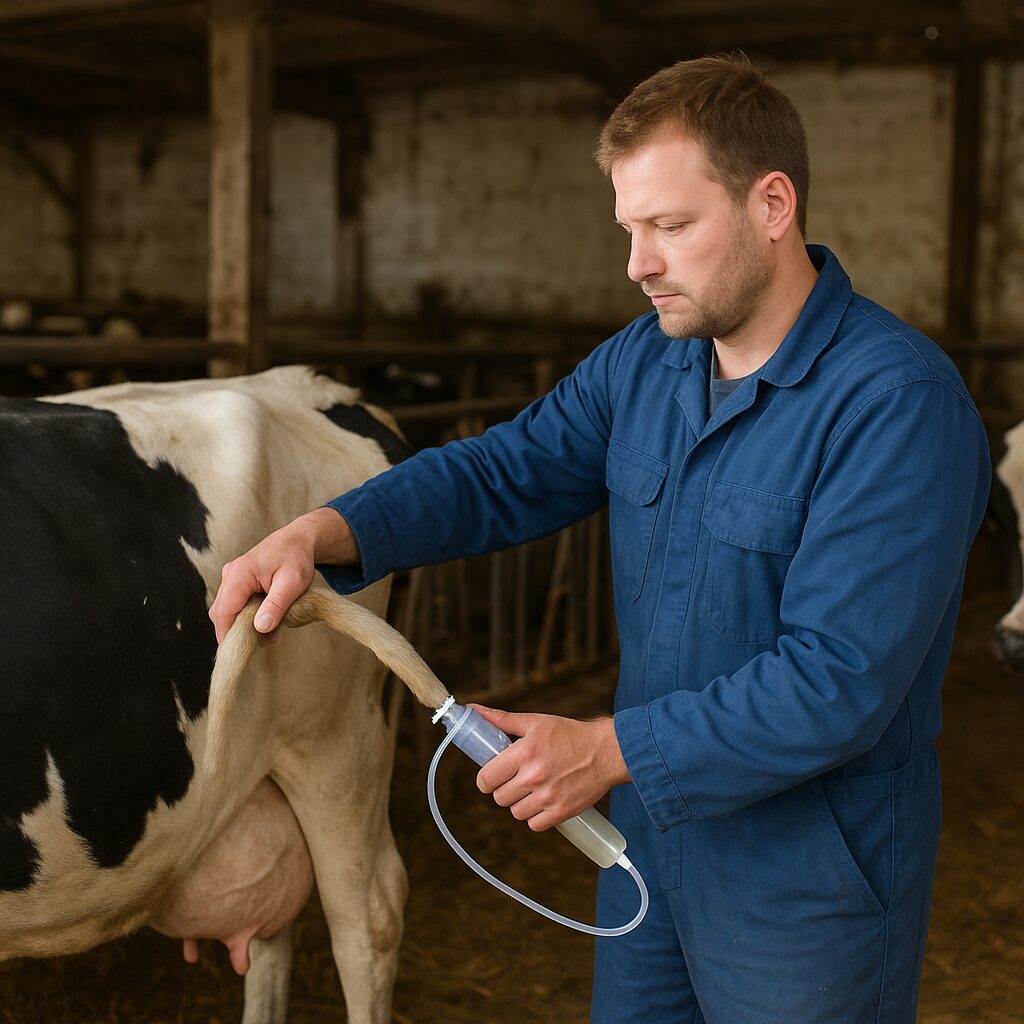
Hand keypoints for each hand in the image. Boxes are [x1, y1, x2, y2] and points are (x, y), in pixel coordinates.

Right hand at [209, 507, 358, 642]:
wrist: (298, 540)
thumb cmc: (297, 558)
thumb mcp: (293, 583)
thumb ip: (276, 605)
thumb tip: (261, 628)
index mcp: (239, 575)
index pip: (223, 612)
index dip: (228, 635)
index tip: (240, 653)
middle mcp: (230, 575)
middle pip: (222, 613)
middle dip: (240, 632)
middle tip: (267, 641)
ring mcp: (232, 578)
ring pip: (229, 610)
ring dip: (246, 624)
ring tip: (273, 631)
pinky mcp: (237, 582)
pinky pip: (236, 604)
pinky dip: (249, 615)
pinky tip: (269, 618)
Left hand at [472, 706, 630, 831]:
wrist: (606, 752)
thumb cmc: (570, 735)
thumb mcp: (535, 722)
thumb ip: (502, 720)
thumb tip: (475, 711)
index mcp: (524, 753)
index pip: (486, 778)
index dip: (486, 779)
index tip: (492, 776)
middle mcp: (534, 777)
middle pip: (499, 798)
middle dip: (505, 789)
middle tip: (517, 779)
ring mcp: (548, 797)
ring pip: (516, 812)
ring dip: (520, 803)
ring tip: (533, 789)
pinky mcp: (561, 812)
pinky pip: (534, 824)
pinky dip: (536, 816)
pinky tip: (544, 801)